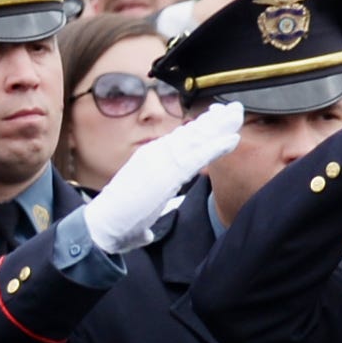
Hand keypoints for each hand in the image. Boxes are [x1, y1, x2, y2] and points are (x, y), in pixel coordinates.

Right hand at [76, 97, 244, 253]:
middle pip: (191, 132)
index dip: (200, 127)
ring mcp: (162, 160)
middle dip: (214, 120)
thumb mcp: (138, 214)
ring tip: (237, 115)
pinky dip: (216, 147)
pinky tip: (232, 140)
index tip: (216, 118)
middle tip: (234, 109)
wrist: (104, 224)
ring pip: (196, 138)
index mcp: (150, 159)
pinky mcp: (168, 173)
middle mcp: (156, 154)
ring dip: (219, 127)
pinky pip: (198, 156)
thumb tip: (145, 233)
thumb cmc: (118, 221)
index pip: (179, 138)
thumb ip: (144, 221)